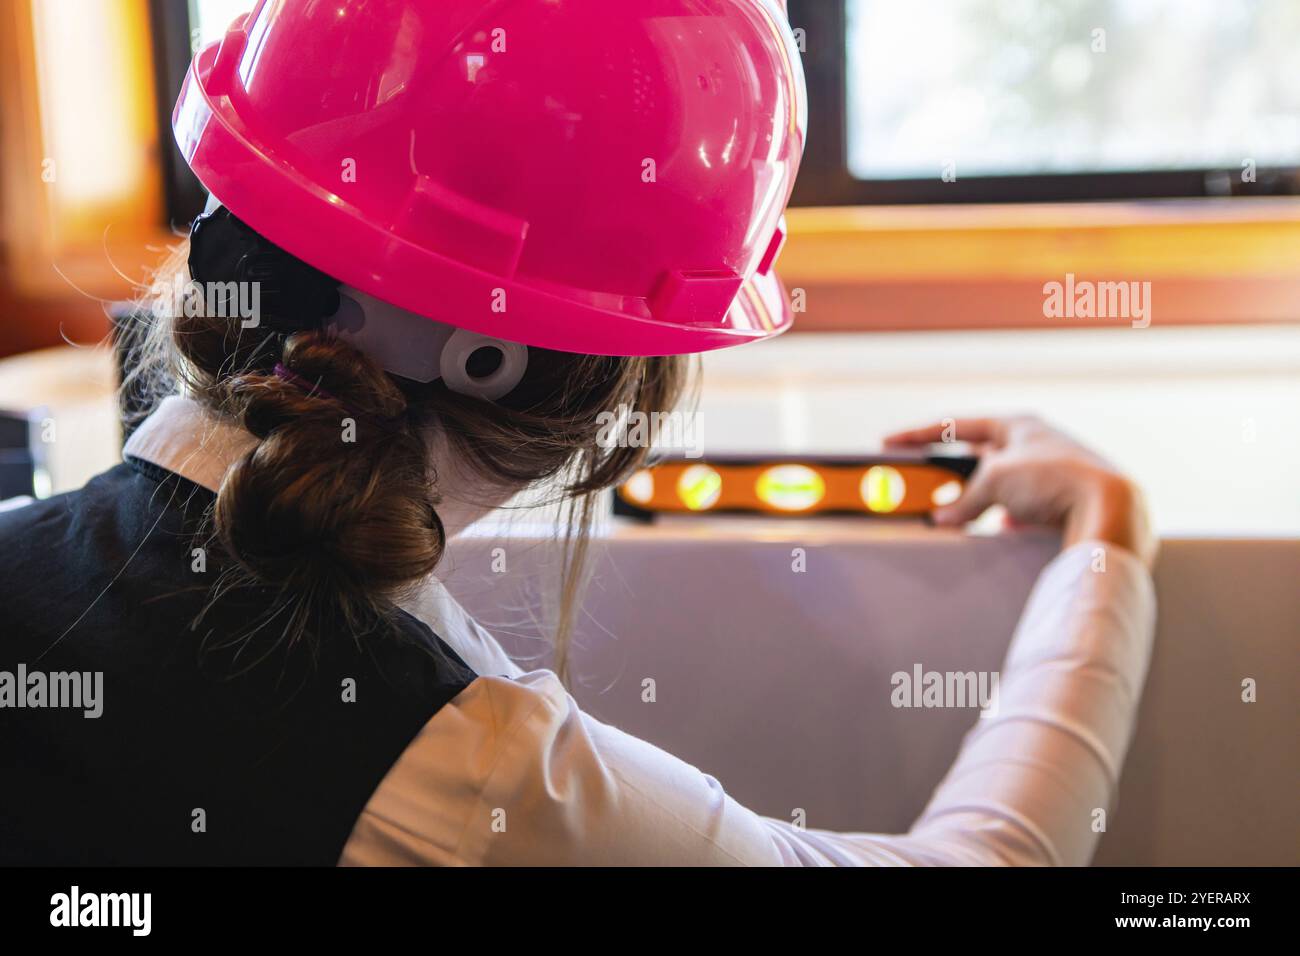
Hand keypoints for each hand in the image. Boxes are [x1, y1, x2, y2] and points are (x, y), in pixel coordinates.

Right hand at [884, 416, 1156, 567]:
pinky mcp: (1061, 504)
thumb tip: (943, 517)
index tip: (889, 443)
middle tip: (920, 486)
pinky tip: (998, 532)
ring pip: (997, 487)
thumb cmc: (1056, 481)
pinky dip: (1002, 520)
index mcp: (1018, 425)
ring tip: (955, 516)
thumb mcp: (996, 482)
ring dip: (975, 501)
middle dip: (948, 475)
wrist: (1112, 512)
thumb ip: (964, 499)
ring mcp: (1049, 475)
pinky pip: (1019, 512)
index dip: (918, 435)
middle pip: (976, 458)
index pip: (956, 426)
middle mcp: (1035, 445)